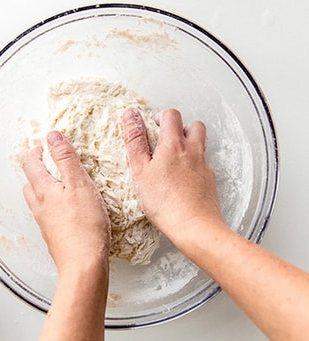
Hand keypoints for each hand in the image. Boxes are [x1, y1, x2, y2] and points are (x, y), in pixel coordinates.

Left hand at [22, 131, 110, 276]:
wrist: (83, 264)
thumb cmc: (84, 226)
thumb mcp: (78, 184)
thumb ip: (65, 158)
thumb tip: (53, 137)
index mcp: (43, 191)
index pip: (30, 164)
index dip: (38, 151)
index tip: (50, 145)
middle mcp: (39, 207)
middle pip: (30, 182)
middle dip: (39, 168)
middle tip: (53, 161)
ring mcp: (45, 223)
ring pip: (38, 200)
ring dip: (45, 188)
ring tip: (61, 183)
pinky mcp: (54, 236)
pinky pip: (48, 215)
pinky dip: (54, 206)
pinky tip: (68, 209)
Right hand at [122, 107, 223, 243]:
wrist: (194, 225)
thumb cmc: (165, 202)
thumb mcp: (141, 171)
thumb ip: (135, 141)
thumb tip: (130, 115)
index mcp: (173, 144)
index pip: (170, 115)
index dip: (160, 117)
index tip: (151, 127)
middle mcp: (193, 150)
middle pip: (192, 125)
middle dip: (179, 128)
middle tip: (165, 141)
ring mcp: (203, 165)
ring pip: (200, 143)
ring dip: (189, 144)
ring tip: (174, 159)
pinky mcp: (209, 181)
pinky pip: (203, 165)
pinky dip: (194, 167)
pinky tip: (183, 181)